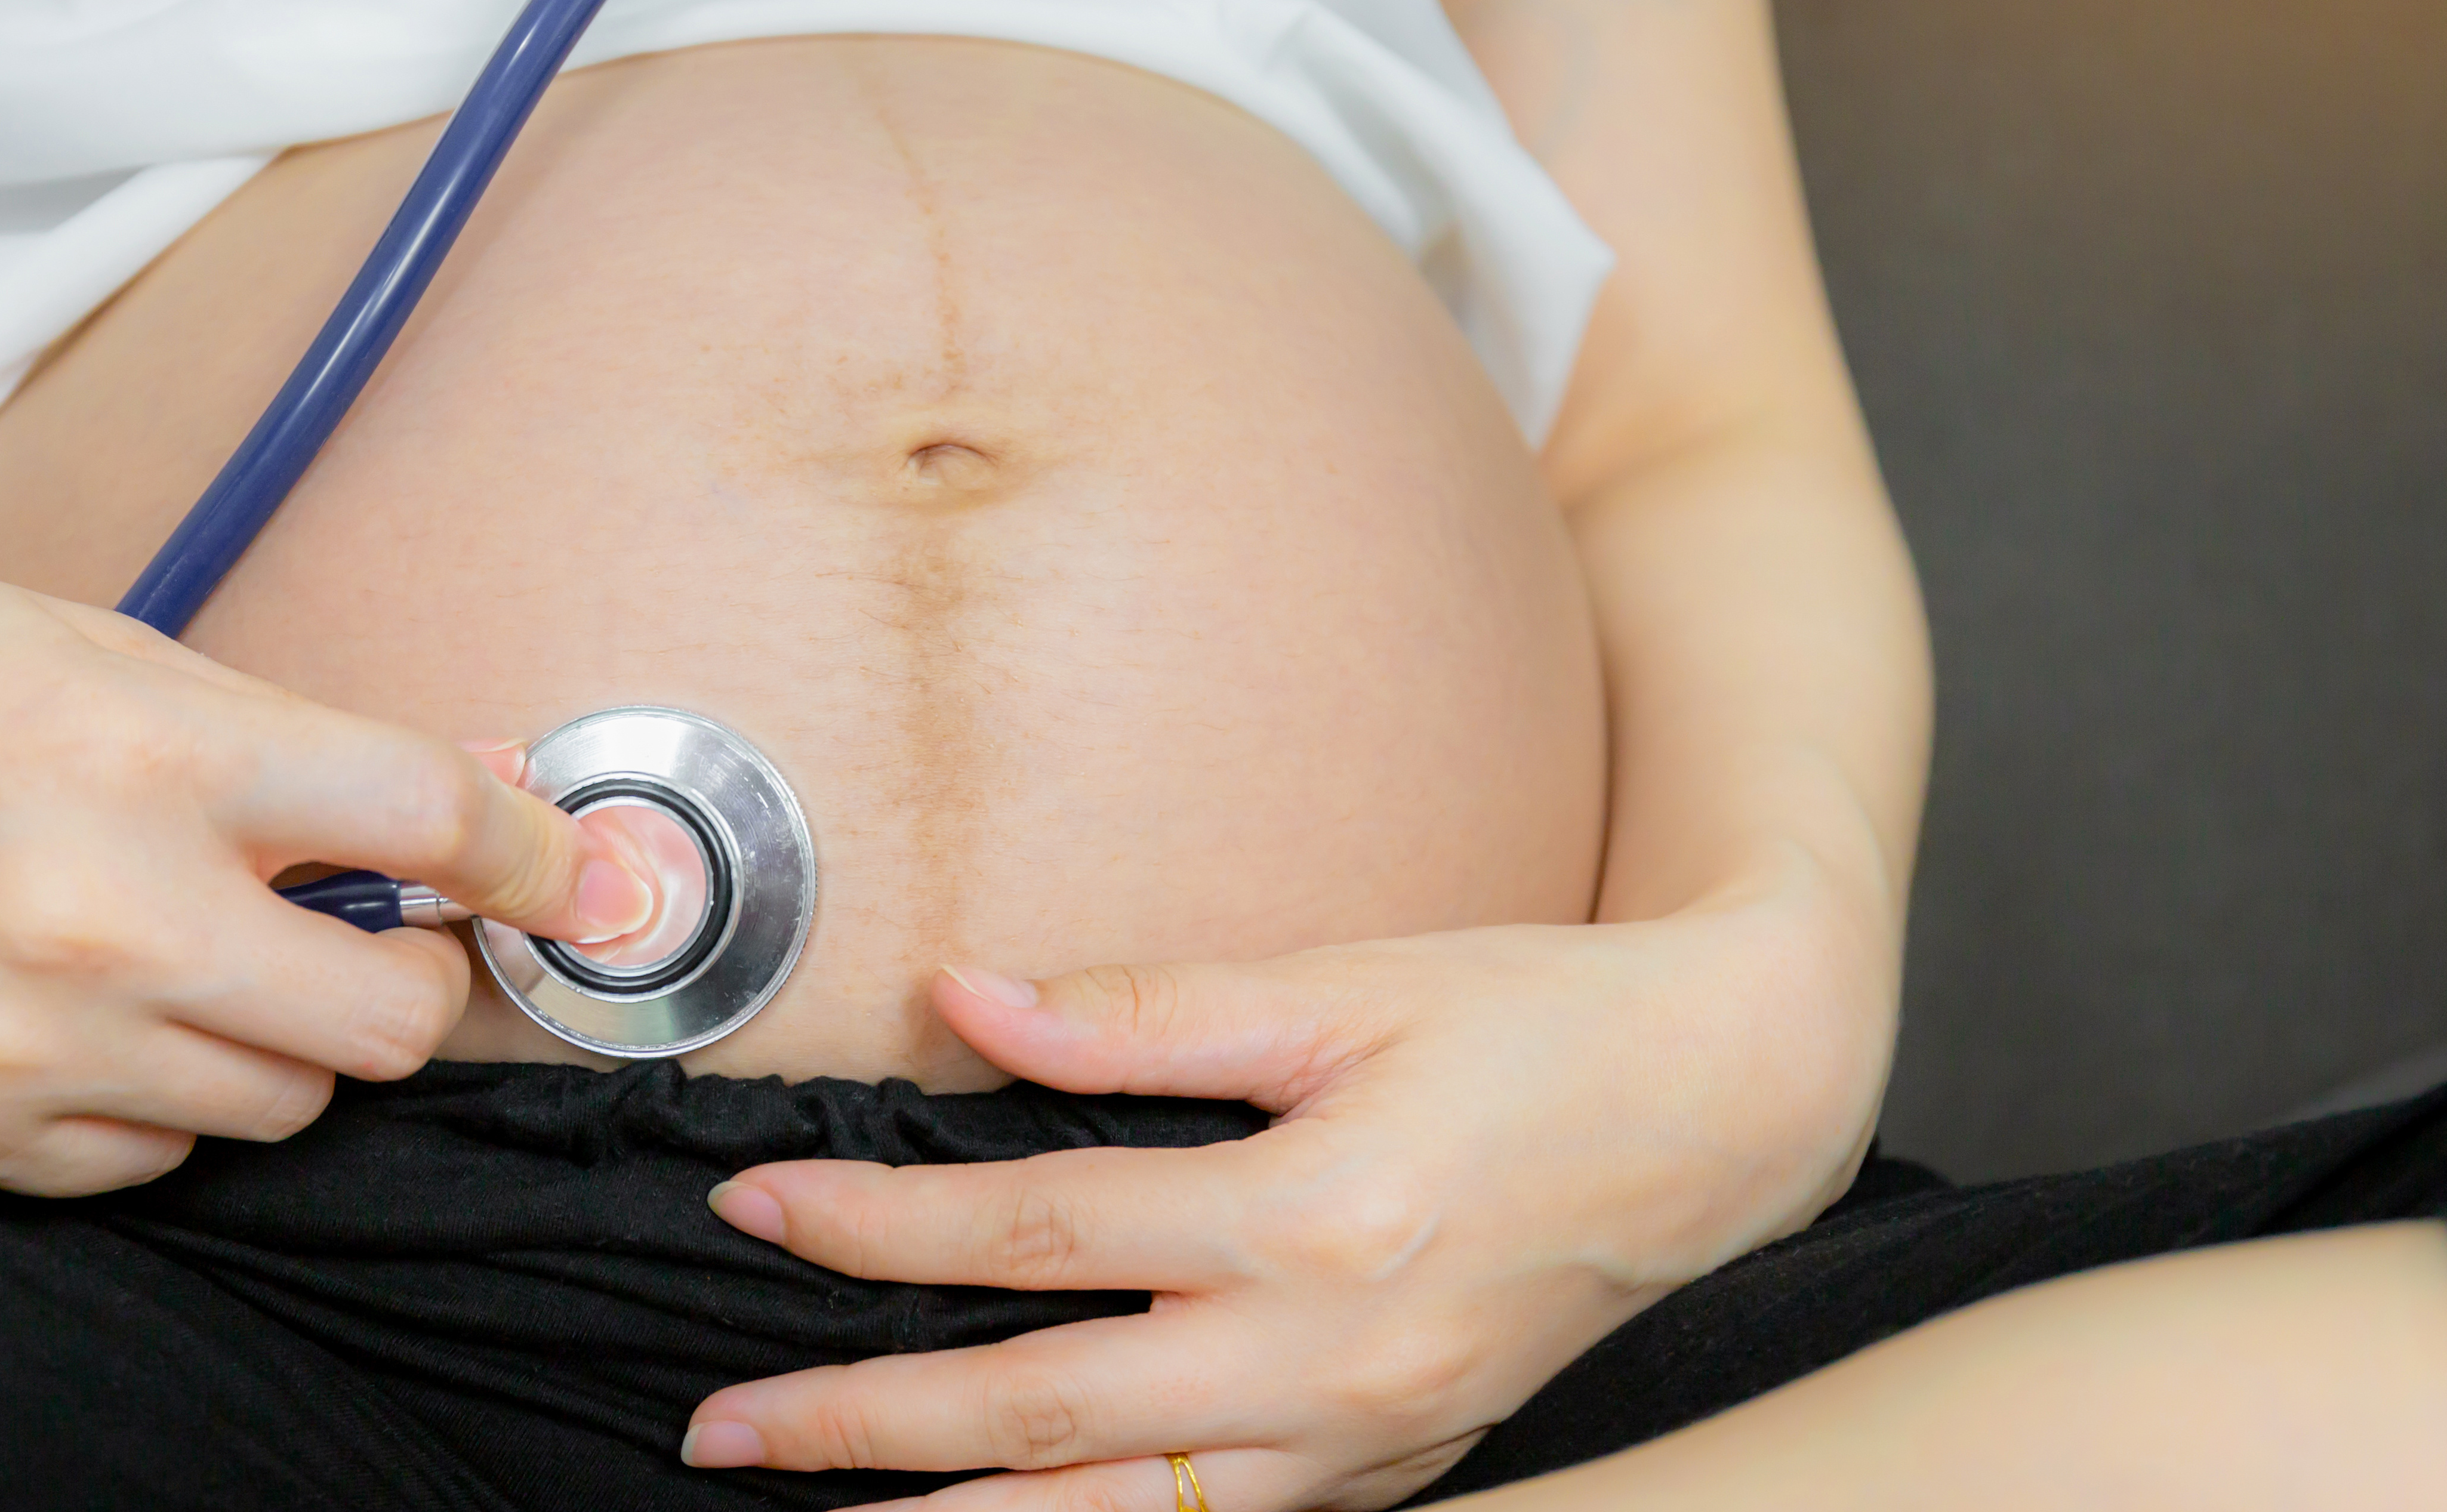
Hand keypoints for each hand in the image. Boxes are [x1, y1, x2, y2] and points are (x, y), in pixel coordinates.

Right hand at [0, 528, 657, 1193]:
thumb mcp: (98, 641)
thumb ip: (288, 741)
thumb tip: (473, 805)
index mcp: (148, 750)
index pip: (429, 818)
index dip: (532, 855)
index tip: (564, 875)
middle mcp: (104, 914)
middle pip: (387, 1022)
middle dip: (411, 976)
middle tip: (375, 925)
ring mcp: (27, 1046)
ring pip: (283, 1106)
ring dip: (285, 1038)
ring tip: (203, 952)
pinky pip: (153, 1156)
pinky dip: (167, 1095)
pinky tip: (100, 1012)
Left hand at [680, 894, 1890, 1510]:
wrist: (1723, 1106)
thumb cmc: (1537, 1019)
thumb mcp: (1347, 982)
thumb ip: (1146, 1007)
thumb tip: (968, 1000)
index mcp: (1313, 1215)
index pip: (1036, 1229)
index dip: (879, 1225)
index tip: (757, 1206)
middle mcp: (1335, 1356)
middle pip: (1046, 1411)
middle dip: (862, 1425)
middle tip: (723, 1427)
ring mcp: (1372, 1436)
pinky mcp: (1403, 1466)